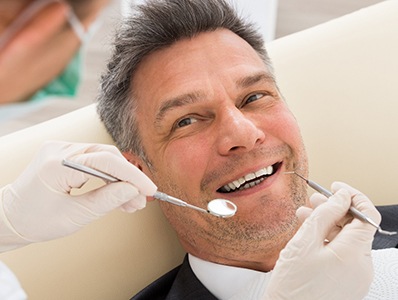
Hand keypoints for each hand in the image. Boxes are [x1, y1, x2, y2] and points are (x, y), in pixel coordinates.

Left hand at [0, 141, 156, 250]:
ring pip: (103, 158)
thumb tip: (133, 190)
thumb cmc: (35, 221)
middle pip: (107, 156)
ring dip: (120, 178)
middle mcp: (59, 150)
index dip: (133, 175)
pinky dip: (108, 176)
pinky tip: (118, 193)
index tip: (149, 189)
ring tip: (132, 202)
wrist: (11, 218)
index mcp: (57, 164)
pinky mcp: (64, 155)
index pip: (106, 162)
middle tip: (141, 199)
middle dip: (128, 178)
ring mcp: (61, 150)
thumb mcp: (74, 216)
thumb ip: (106, 200)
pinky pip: (94, 161)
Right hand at [264, 182, 380, 299]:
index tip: (336, 188)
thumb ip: (325, 214)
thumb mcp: (304, 242)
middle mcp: (362, 266)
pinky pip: (343, 254)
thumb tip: (341, 197)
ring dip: (329, 224)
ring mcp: (357, 276)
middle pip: (356, 227)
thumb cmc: (292, 285)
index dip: (352, 196)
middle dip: (336, 210)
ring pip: (348, 240)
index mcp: (353, 254)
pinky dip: (329, 241)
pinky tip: (310, 235)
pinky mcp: (348, 283)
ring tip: (305, 215)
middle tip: (314, 199)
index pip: (367, 214)